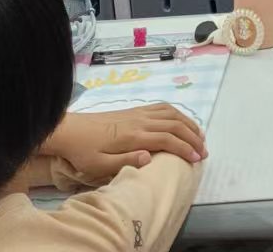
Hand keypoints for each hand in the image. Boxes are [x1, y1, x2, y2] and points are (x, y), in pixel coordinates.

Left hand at [44, 104, 206, 179]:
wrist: (69, 130)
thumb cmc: (83, 151)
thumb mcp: (98, 164)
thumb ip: (125, 161)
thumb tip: (149, 157)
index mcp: (134, 136)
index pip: (168, 140)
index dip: (185, 149)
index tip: (197, 160)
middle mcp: (140, 121)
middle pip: (175, 125)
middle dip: (193, 138)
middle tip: (204, 152)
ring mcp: (138, 113)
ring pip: (172, 114)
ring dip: (188, 123)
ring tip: (199, 137)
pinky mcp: (135, 110)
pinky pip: (162, 108)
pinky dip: (177, 113)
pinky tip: (181, 121)